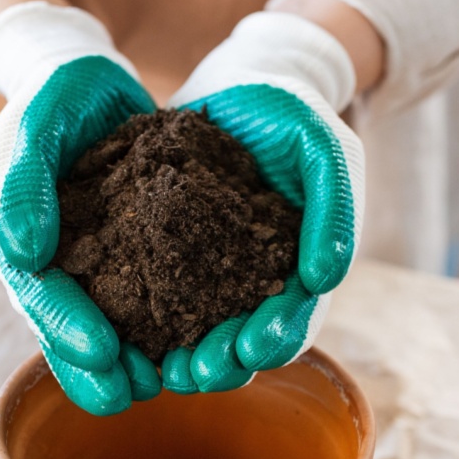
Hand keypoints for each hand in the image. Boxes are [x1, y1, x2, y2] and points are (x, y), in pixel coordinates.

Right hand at [0, 2, 161, 414]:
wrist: (90, 82)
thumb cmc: (54, 99)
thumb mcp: (32, 126)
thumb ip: (21, 183)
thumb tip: (23, 253)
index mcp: (18, 245)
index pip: (37, 296)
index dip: (64, 328)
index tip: (101, 354)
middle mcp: (52, 268)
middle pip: (71, 330)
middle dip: (100, 369)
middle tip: (135, 395)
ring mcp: (91, 268)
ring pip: (111, 327)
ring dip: (140, 360)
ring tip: (176, 382)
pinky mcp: (131, 259)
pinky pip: (149, 301)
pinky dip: (174, 326)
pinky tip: (206, 344)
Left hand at [166, 11, 365, 392]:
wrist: (240, 82)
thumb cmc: (294, 117)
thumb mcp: (326, 153)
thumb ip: (335, 211)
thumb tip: (324, 278)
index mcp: (298, 271)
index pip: (292, 319)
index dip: (276, 338)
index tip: (252, 350)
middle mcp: (254, 283)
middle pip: (241, 340)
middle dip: (223, 363)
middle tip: (196, 375)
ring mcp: (208, 272)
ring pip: (196, 330)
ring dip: (182, 356)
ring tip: (163, 371)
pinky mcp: (164, 253)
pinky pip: (153, 293)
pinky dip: (143, 318)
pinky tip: (123, 332)